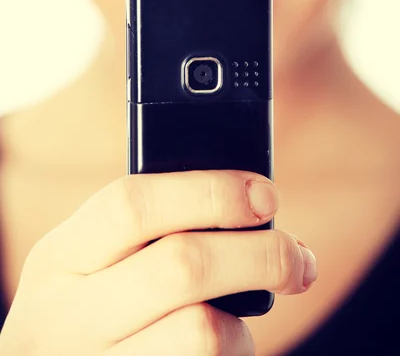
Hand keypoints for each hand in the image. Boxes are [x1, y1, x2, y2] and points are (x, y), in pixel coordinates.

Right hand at [0, 170, 316, 354]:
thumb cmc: (93, 299)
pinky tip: (229, 338)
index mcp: (58, 257)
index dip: (209, 192)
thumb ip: (146, 229)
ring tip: (256, 305)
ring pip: (202, 333)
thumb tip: (249, 201)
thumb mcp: (91, 258)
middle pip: (183, 267)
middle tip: (297, 256)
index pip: (131, 205)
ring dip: (248, 317)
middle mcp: (66, 316)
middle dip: (259, 254)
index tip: (264, 195)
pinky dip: (236, 349)